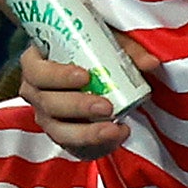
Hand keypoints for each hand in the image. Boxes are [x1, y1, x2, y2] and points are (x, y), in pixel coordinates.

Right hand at [17, 41, 163, 157]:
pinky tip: (118, 137)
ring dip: (87, 133)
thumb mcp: (105, 40)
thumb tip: (150, 63)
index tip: (85, 76)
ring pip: (59, 131)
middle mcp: (36, 93)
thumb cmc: (89, 46)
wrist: (86, 66)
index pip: (38, 72)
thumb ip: (127, 49)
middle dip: (78, 108)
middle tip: (106, 107)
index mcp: (36, 64)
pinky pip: (74, 147)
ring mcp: (46, 117)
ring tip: (115, 129)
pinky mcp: (62, 134)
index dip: (58, 76)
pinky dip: (97, 146)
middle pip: (48, 105)